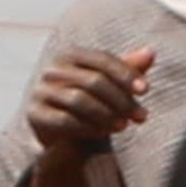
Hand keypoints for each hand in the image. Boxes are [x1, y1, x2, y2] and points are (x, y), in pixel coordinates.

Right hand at [16, 43, 152, 186]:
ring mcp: (40, 91)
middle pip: (93, 81)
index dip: (126, 74)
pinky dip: (89, 127)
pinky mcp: (34, 113)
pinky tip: (105, 133)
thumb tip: (151, 53)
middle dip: (121, 100)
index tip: (146, 90)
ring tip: (124, 126)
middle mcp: (52, 69)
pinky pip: (65, 121)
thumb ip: (127, 68)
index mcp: (70, 54)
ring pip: (79, 101)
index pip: (102, 60)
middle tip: (141, 117)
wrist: (56, 128)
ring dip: (107, 115)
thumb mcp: (108, 83)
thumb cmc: (88, 99)